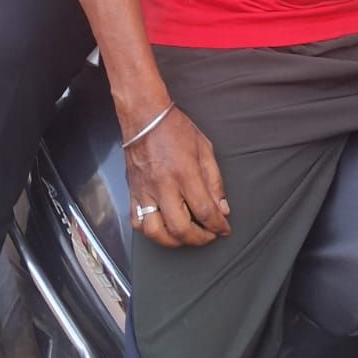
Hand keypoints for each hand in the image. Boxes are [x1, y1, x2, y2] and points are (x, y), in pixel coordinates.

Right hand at [125, 106, 230, 248]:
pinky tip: (163, 227)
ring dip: (174, 241)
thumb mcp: (205, 149)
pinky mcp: (133, 192)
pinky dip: (151, 231)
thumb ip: (214, 181)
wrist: (144, 116)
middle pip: (180, 228)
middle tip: (208, 235)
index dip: (217, 225)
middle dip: (199, 239)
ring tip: (186, 236)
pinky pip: (137, 222)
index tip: (223, 229)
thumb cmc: (174, 128)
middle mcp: (163, 186)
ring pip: (155, 232)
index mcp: (184, 172)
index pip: (204, 210)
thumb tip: (222, 208)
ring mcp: (145, 191)